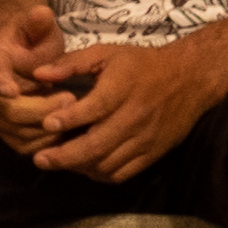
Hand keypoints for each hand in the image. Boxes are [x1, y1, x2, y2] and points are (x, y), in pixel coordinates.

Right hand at [0, 3, 72, 154]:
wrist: (22, 58)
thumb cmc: (31, 41)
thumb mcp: (36, 27)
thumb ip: (37, 22)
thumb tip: (41, 11)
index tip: (14, 90)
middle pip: (5, 110)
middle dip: (39, 108)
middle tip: (70, 98)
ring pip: (16, 132)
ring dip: (46, 127)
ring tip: (72, 112)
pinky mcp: (7, 133)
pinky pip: (23, 147)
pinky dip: (45, 143)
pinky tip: (65, 130)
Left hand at [30, 36, 227, 181]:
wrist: (189, 79)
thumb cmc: (141, 64)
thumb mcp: (106, 53)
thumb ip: (71, 62)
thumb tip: (38, 73)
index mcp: (122, 90)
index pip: (94, 109)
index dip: (68, 119)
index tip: (46, 125)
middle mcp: (135, 119)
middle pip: (97, 145)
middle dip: (65, 156)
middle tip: (40, 159)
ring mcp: (145, 140)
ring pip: (108, 164)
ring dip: (79, 167)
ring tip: (58, 162)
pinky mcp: (153, 154)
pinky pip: (123, 173)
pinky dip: (100, 174)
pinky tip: (84, 167)